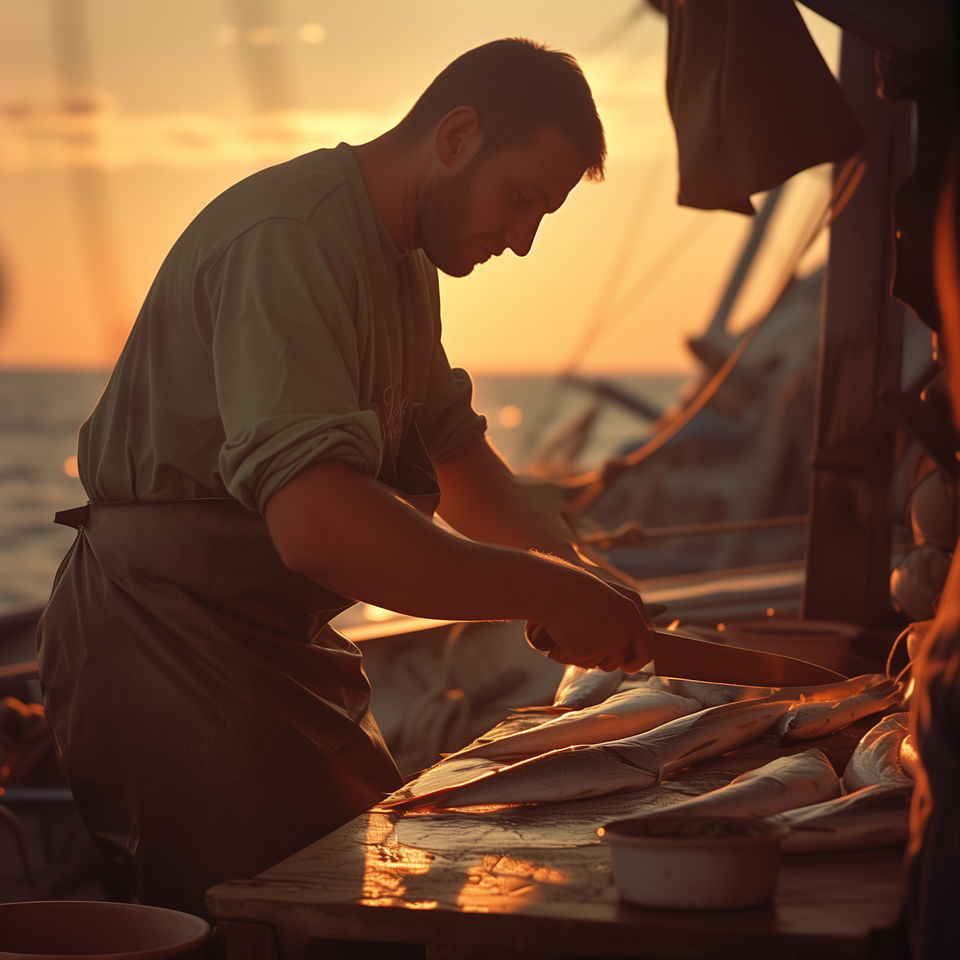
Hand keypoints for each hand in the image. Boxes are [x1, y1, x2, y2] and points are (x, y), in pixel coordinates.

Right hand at [526, 571, 654, 672]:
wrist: (551, 589)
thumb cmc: (572, 590)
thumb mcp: (606, 597)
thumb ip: (621, 618)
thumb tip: (630, 639)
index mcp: (632, 614)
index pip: (648, 648)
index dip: (637, 658)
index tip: (628, 663)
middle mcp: (626, 630)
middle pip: (629, 662)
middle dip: (619, 664)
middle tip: (605, 661)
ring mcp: (610, 642)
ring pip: (605, 664)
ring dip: (591, 657)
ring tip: (574, 635)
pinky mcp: (592, 651)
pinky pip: (584, 663)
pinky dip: (574, 656)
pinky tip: (564, 637)